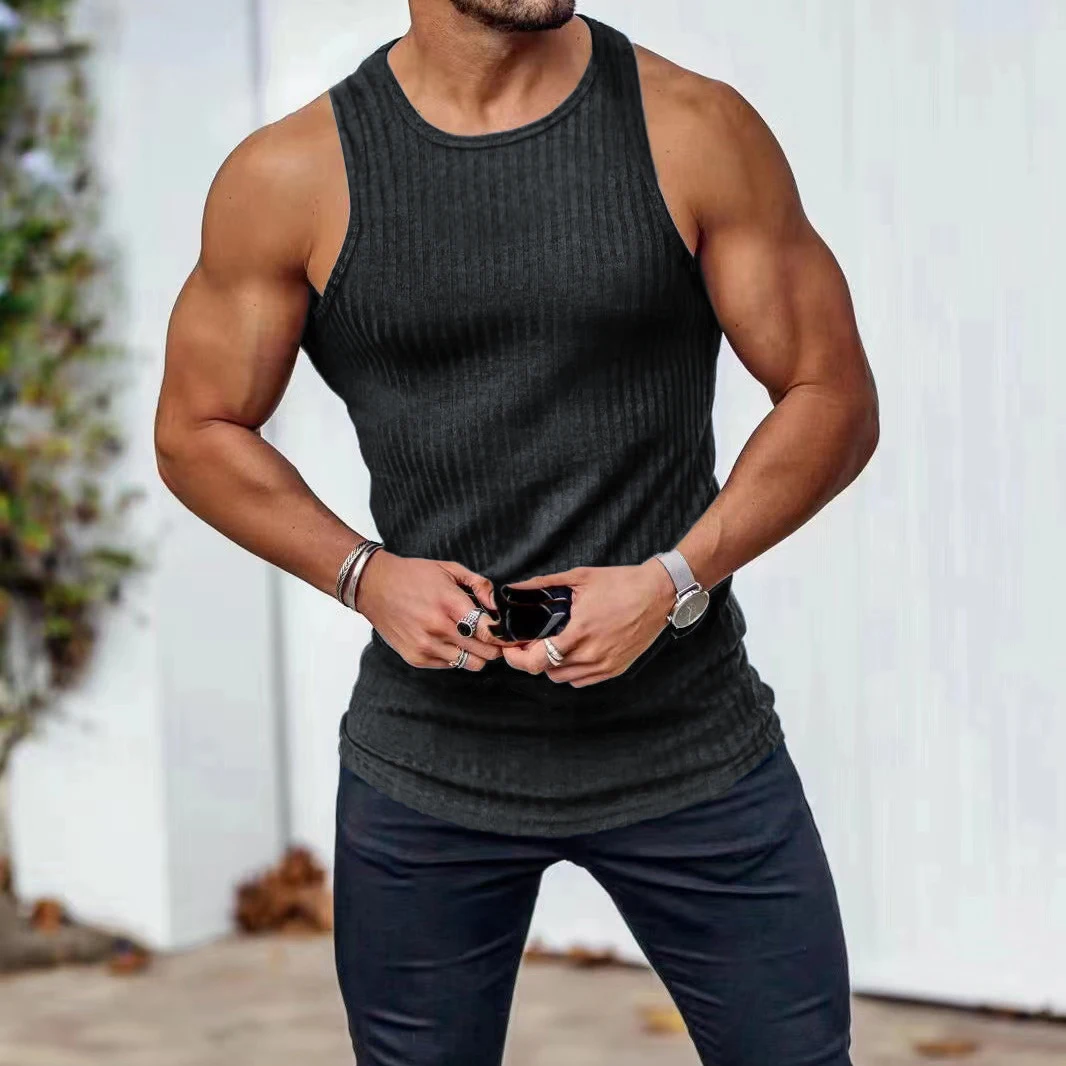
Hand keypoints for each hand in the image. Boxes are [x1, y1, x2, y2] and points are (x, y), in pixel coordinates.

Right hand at [354, 550, 512, 670]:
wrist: (374, 586)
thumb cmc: (413, 576)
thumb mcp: (450, 569)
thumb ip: (480, 585)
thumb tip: (498, 606)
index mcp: (450, 604)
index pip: (488, 632)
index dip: (501, 634)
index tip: (504, 632)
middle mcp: (438, 629)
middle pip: (484, 652)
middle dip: (493, 646)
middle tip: (491, 637)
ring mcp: (426, 646)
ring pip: (470, 664)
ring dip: (476, 654)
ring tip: (470, 639)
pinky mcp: (416, 658)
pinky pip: (450, 666)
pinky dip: (455, 656)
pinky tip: (449, 641)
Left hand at [502, 560, 676, 686]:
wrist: (659, 594)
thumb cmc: (621, 583)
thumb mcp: (580, 577)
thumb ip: (544, 584)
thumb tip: (515, 586)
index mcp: (579, 633)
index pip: (536, 660)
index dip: (517, 658)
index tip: (510, 648)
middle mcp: (591, 655)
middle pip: (546, 671)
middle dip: (532, 658)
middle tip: (529, 642)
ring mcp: (605, 665)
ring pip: (563, 679)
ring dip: (551, 666)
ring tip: (551, 645)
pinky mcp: (616, 669)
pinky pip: (583, 680)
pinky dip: (571, 671)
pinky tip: (572, 653)